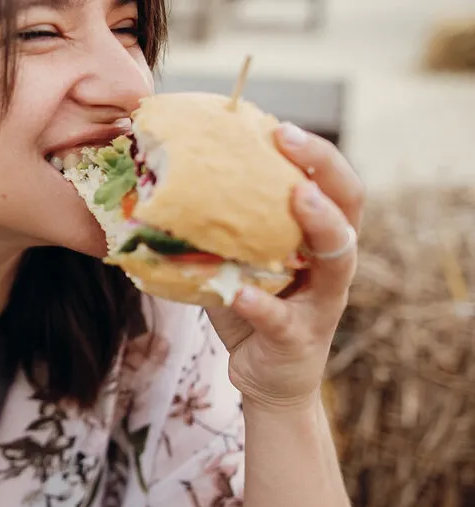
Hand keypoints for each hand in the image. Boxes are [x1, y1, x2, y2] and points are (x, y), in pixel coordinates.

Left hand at [206, 123, 363, 410]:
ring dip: (319, 224)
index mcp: (318, 239)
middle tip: (289, 138)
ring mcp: (321, 302)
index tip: (279, 126)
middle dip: (323, 168)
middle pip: (348, 207)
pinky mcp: (299, 338)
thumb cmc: (251, 307)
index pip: (332, 184)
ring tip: (298, 198)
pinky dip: (259, 304)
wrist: (265, 377)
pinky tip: (236, 293)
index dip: (314, 153)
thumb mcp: (235, 260)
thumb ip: (218, 226)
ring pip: (338, 259)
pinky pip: (282, 318)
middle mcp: (332, 264)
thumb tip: (160, 181)